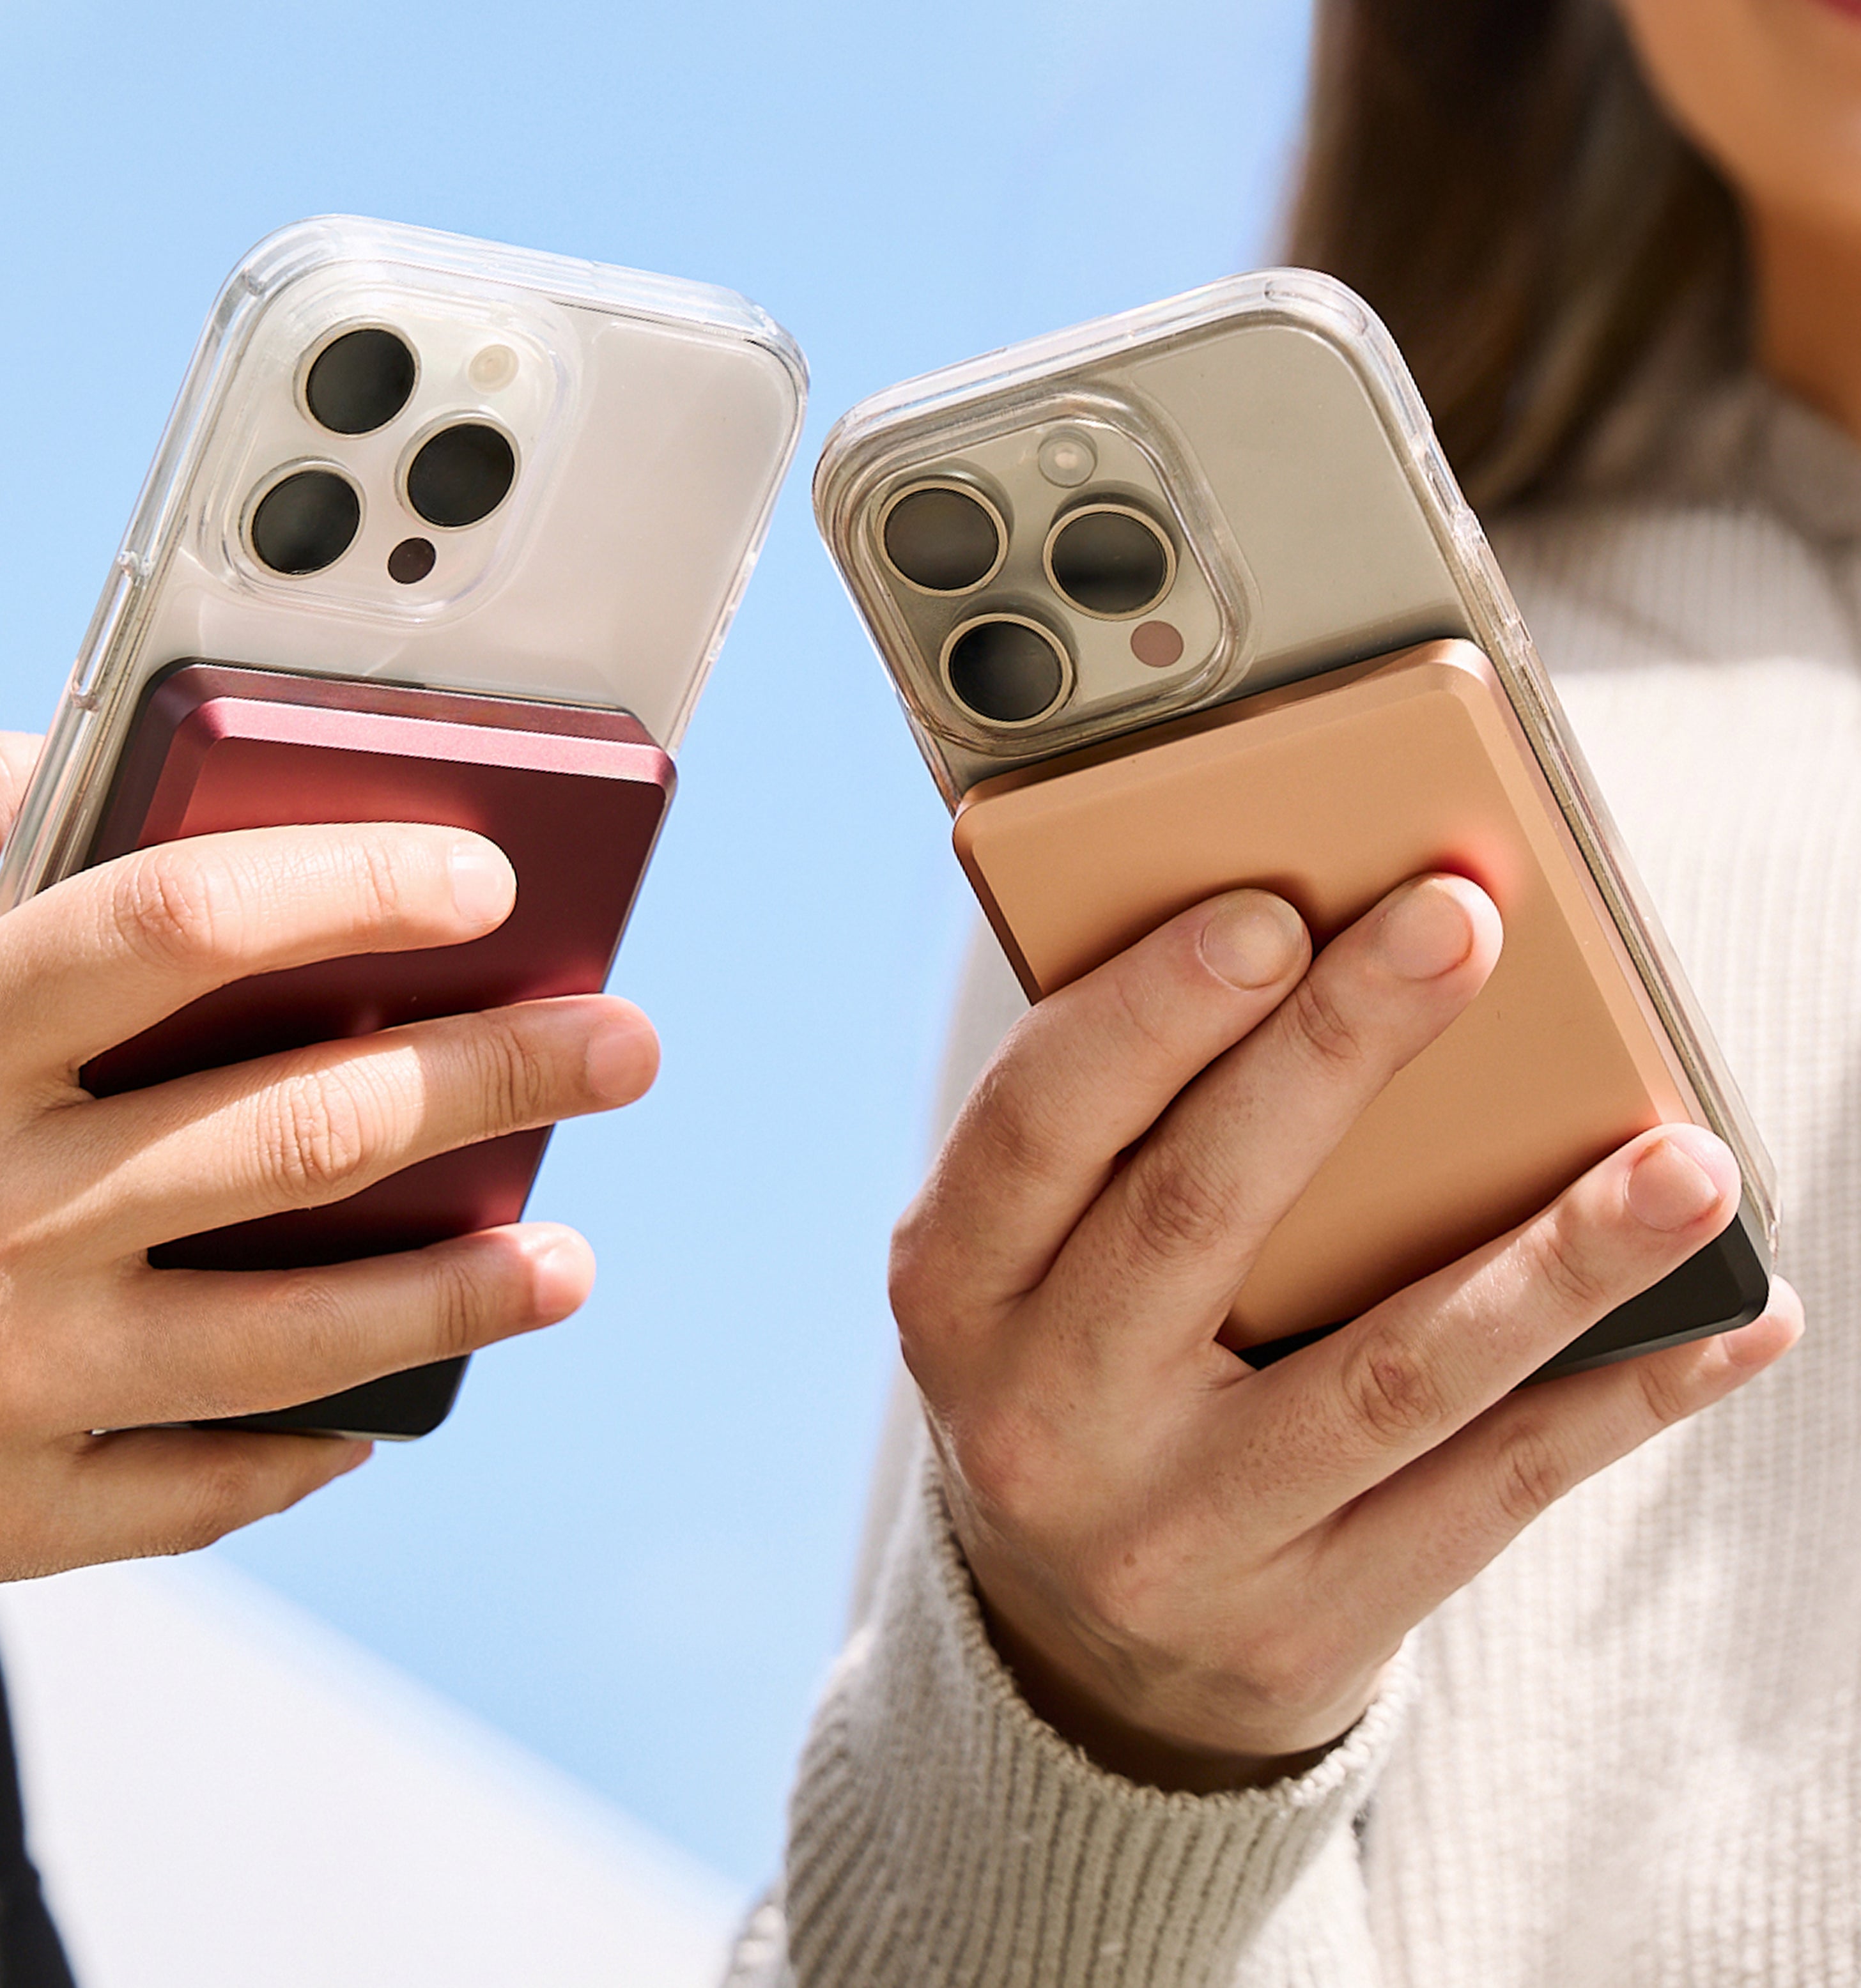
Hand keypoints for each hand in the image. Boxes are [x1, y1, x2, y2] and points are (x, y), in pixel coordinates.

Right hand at [0, 734, 658, 1583]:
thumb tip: (81, 751)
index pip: (170, 931)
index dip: (344, 885)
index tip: (484, 876)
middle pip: (290, 1131)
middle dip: (488, 1080)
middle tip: (622, 1045)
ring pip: (289, 1333)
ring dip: (458, 1290)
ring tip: (568, 1256)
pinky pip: (204, 1485)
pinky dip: (315, 1442)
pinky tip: (403, 1401)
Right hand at [891, 878, 1799, 1790]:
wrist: (1088, 1641)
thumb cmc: (1086, 1366)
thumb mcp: (1032, 1260)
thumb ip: (1125, 1131)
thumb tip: (1327, 953)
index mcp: (952, 1290)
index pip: (1036, 1126)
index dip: (1147, 1014)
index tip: (1273, 910)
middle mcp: (1040, 1418)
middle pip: (1199, 1215)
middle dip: (1334, 1056)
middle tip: (1461, 929)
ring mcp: (1171, 1537)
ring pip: (1388, 1375)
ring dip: (1554, 1260)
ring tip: (1689, 1162)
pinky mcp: (1301, 1626)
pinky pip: (1490, 1498)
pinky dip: (1622, 1399)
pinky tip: (1731, 1319)